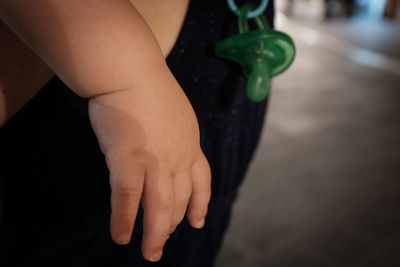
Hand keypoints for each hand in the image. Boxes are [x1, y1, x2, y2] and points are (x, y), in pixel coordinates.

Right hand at [88, 71, 210, 261]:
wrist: (132, 72)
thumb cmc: (148, 87)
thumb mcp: (175, 114)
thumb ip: (173, 136)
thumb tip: (162, 149)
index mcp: (190, 145)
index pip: (201, 182)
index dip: (200, 205)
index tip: (197, 222)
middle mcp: (178, 158)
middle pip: (178, 201)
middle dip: (171, 226)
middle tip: (161, 245)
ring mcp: (155, 161)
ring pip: (159, 208)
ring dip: (154, 235)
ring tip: (149, 253)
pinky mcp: (128, 160)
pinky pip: (127, 200)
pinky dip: (123, 221)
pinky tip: (120, 236)